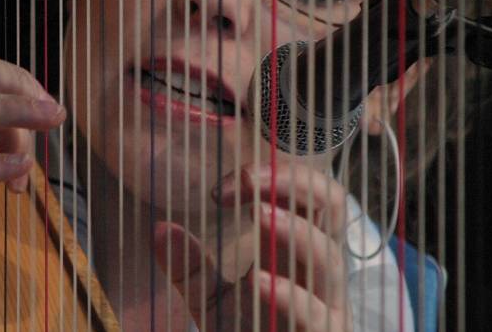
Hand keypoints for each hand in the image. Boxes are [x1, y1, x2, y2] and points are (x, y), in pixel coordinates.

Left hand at [154, 161, 351, 330]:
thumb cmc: (248, 331)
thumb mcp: (211, 295)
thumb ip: (189, 264)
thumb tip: (160, 228)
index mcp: (295, 246)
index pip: (301, 192)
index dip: (269, 176)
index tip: (220, 188)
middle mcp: (318, 266)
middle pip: (331, 205)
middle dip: (294, 181)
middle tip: (250, 177)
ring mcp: (326, 302)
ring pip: (329, 257)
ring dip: (296, 230)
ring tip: (261, 214)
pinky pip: (316, 314)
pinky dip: (288, 295)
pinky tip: (257, 281)